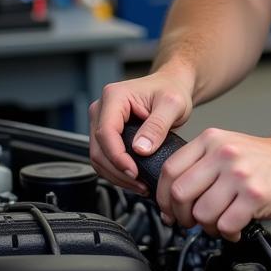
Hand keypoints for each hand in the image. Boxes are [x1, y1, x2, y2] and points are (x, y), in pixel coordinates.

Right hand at [88, 62, 194, 191]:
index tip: (134, 172)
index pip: (105, 133)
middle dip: (117, 171)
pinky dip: (117, 171)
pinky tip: (134, 178)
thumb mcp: (172, 105)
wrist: (172, 85)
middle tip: (140, 184)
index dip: (117, 157)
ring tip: (139, 185)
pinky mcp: (106, 132)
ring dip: (116, 175)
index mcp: (114, 96)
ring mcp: (102, 120)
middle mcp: (102, 107)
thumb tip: (140, 149)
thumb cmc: (172, 89)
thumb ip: (157, 125)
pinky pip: (105, 157)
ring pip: (98, 156)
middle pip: (98, 148)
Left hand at [155, 127, 270, 239]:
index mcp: (211, 140)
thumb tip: (170, 196)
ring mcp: (239, 175)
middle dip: (181, 215)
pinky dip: (227, 233)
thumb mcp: (227, 146)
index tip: (168, 209)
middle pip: (180, 193)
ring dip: (207, 227)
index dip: (162, 196)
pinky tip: (234, 227)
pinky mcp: (255, 196)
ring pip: (202, 213)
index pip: (170, 169)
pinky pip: (226, 225)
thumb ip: (199, 164)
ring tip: (218, 223)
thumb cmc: (264, 159)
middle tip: (190, 221)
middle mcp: (223, 155)